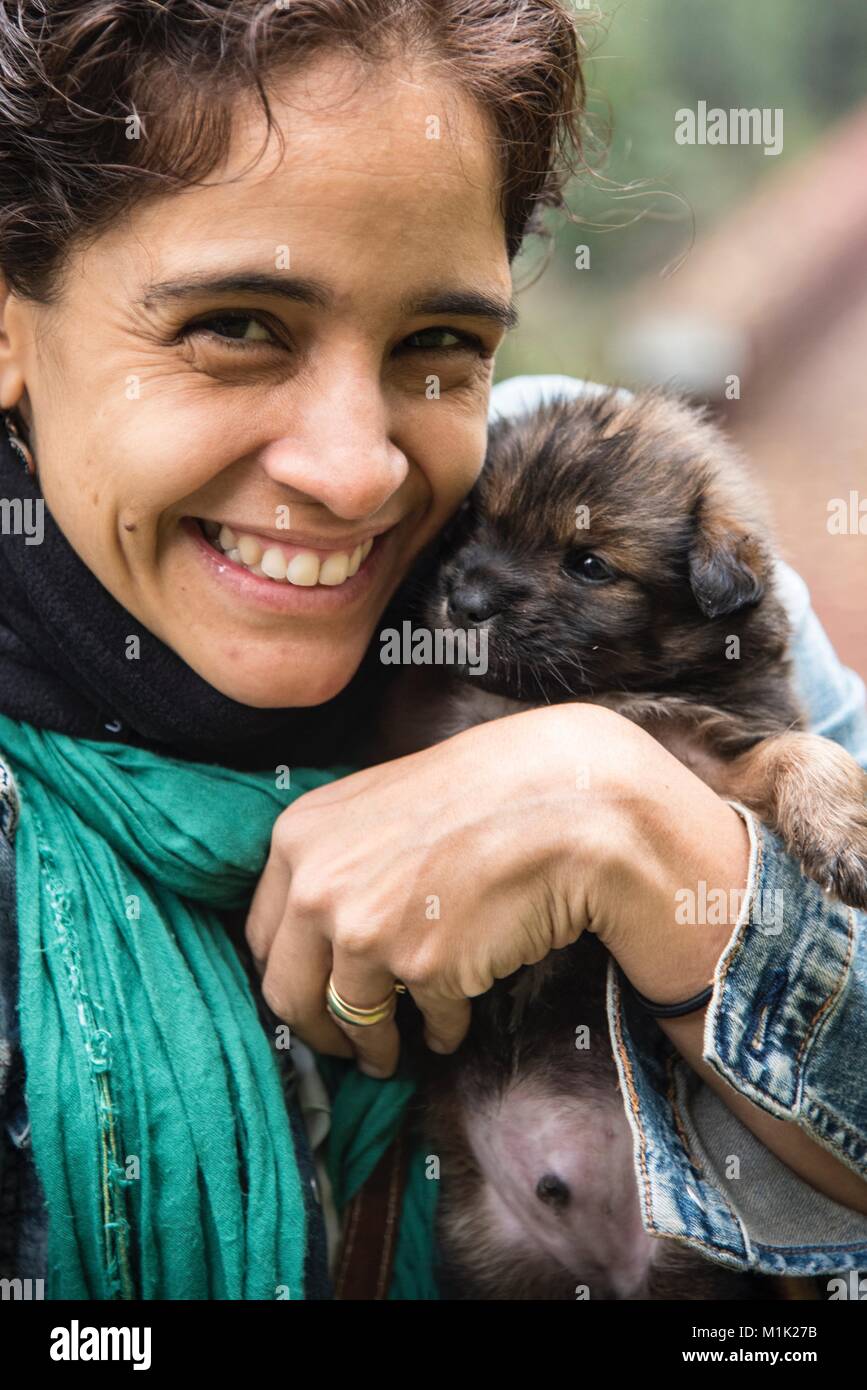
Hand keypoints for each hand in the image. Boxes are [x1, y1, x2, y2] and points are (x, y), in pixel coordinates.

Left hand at [245, 703, 643, 1076]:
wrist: (557, 801)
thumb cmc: (477, 794)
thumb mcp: (374, 807)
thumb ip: (334, 858)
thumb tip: (315, 920)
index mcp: (297, 840)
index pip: (262, 935)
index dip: (286, 972)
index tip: (307, 992)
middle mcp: (317, 888)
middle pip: (288, 992)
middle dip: (316, 1030)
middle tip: (339, 1045)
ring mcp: (367, 932)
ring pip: (351, 1022)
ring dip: (373, 1047)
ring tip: (389, 1056)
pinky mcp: (425, 969)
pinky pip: (426, 1023)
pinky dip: (439, 1032)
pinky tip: (451, 1026)